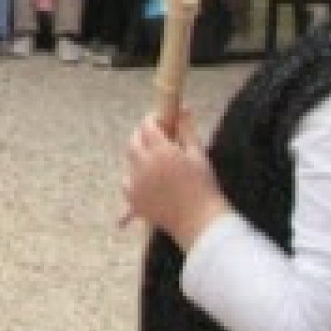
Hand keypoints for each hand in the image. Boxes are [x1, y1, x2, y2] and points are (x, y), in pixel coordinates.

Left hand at [121, 109, 228, 248]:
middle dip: (142, 136)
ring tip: (153, 161)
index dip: (152, 120)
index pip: (147, 126)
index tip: (160, 120)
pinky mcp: (134, 200)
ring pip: (129, 162)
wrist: (200, 222)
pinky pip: (127, 184)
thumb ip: (187, 129)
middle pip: (133, 142)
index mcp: (161, 150)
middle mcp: (144, 164)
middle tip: (155, 138)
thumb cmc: (204, 186)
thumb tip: (183, 108)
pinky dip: (133, 181)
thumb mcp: (198, 154)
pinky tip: (142, 183)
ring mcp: (136, 183)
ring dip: (138, 157)